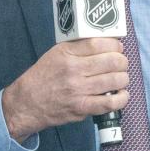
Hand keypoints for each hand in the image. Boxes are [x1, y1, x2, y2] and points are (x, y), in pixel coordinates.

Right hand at [2, 38, 129, 141]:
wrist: (26, 104)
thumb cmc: (43, 77)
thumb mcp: (56, 54)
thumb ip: (79, 48)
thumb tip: (107, 43)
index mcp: (66, 53)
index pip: (99, 43)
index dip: (115, 45)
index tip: (118, 47)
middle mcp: (73, 70)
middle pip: (112, 61)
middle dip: (122, 62)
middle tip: (121, 64)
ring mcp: (79, 90)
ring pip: (115, 80)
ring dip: (123, 79)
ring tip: (120, 78)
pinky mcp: (82, 108)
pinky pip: (111, 102)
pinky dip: (122, 98)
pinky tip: (121, 94)